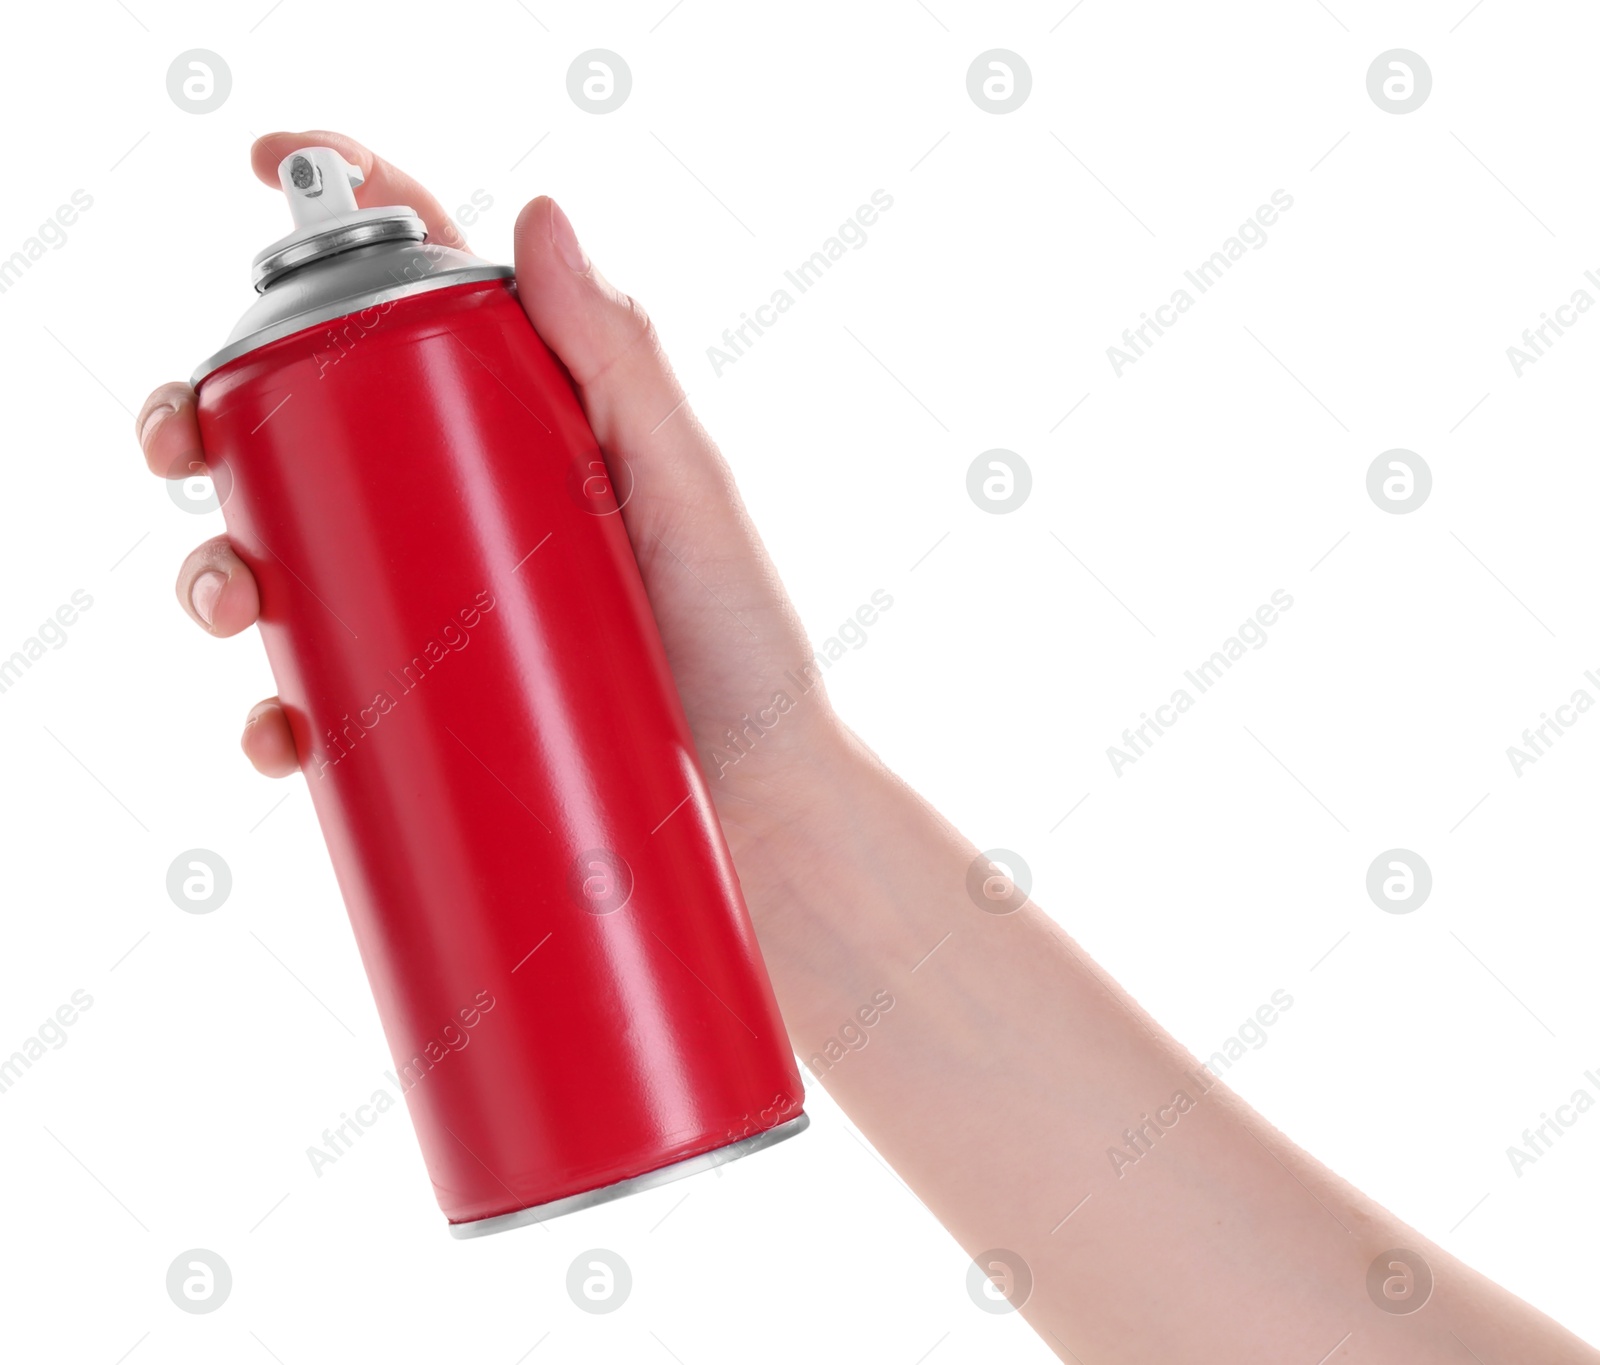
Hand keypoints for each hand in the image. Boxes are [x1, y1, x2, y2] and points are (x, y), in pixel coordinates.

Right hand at [135, 128, 847, 900]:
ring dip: (219, 567)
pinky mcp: (433, 712)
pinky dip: (279, 712)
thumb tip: (540, 214)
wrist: (763, 811)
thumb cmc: (746, 649)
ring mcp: (444, 610)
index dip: (342, 229)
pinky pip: (326, 697)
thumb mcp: (691, 496)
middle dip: (213, 424)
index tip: (265, 164)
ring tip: (230, 599)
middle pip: (311, 433)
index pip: (422, 303)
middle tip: (179, 448)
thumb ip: (625, 366)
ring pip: (292, 563)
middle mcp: (468, 507)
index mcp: (528, 428)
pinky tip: (277, 732)